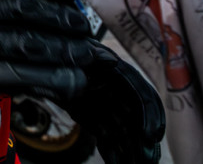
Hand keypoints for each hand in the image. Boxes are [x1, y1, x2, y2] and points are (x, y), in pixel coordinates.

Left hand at [69, 45, 164, 163]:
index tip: (150, 135)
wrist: (52, 64)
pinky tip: (117, 162)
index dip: (149, 114)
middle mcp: (120, 92)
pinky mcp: (98, 121)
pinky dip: (114, 153)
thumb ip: (94, 55)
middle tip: (146, 160)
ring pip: (126, 133)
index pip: (142, 94)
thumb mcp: (79, 51)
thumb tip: (111, 61)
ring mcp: (110, 108)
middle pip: (138, 119)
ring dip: (132, 151)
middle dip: (143, 141)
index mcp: (120, 73)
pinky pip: (109, 140)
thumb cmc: (69, 52)